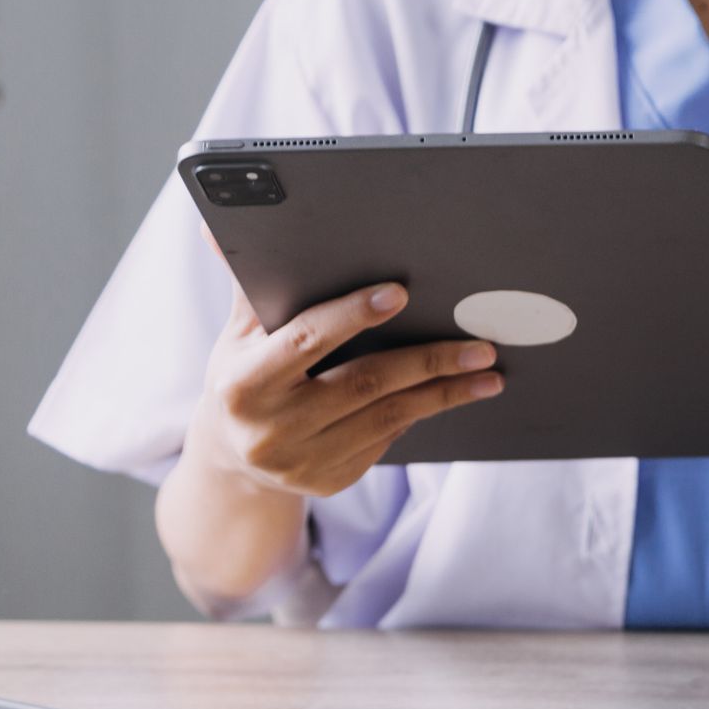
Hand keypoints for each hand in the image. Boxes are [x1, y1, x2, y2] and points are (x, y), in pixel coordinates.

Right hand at [184, 268, 503, 498]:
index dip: (352, 315)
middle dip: (430, 362)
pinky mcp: (329, 481)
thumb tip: (219, 226)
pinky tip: (451, 393)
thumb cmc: (242, 376)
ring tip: (489, 373)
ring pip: (389, 417)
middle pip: (365, 383)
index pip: (307, 339)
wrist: (230, 459)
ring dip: (445, 393)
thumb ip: (249, 287)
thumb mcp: (238, 336)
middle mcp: (271, 428)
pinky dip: (419, 412)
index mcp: (243, 384)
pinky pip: (386, 439)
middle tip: (481, 345)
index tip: (400, 292)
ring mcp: (301, 461)